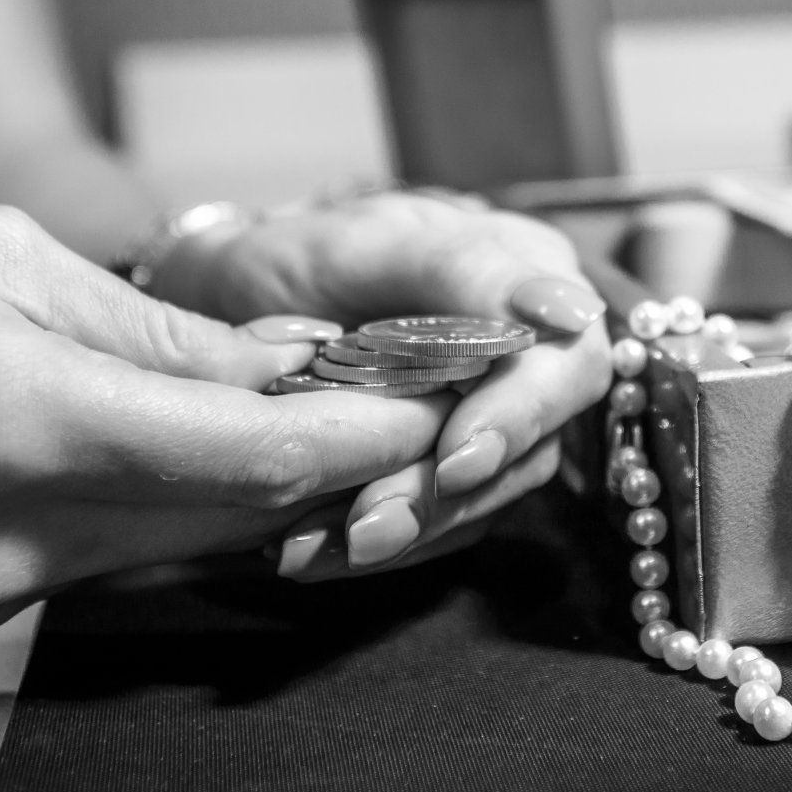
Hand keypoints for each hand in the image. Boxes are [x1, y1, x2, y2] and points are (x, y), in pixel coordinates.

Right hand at [0, 190, 459, 629]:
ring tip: (330, 409)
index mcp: (25, 425)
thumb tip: (284, 362)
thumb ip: (160, 334)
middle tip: (412, 397)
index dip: (367, 433)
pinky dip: (179, 501)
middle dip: (337, 460)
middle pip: (234, 514)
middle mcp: (13, 535)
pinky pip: (115, 551)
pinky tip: (209, 445)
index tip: (441, 400)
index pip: (254, 457)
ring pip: (182, 540)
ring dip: (264, 482)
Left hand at [148, 192, 613, 575]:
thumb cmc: (291, 255)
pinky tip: (311, 550)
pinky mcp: (452, 473)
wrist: (222, 299)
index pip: (566, 361)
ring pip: (489, 498)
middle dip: (450, 496)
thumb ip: (461, 266)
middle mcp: (526, 351)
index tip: (453, 462)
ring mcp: (492, 418)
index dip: (520, 417)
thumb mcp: (361, 241)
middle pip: (536, 445)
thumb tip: (569, 310)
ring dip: (407, 532)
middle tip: (367, 530)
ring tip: (312, 547)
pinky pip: (442, 526)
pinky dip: (379, 546)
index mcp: (526, 277)